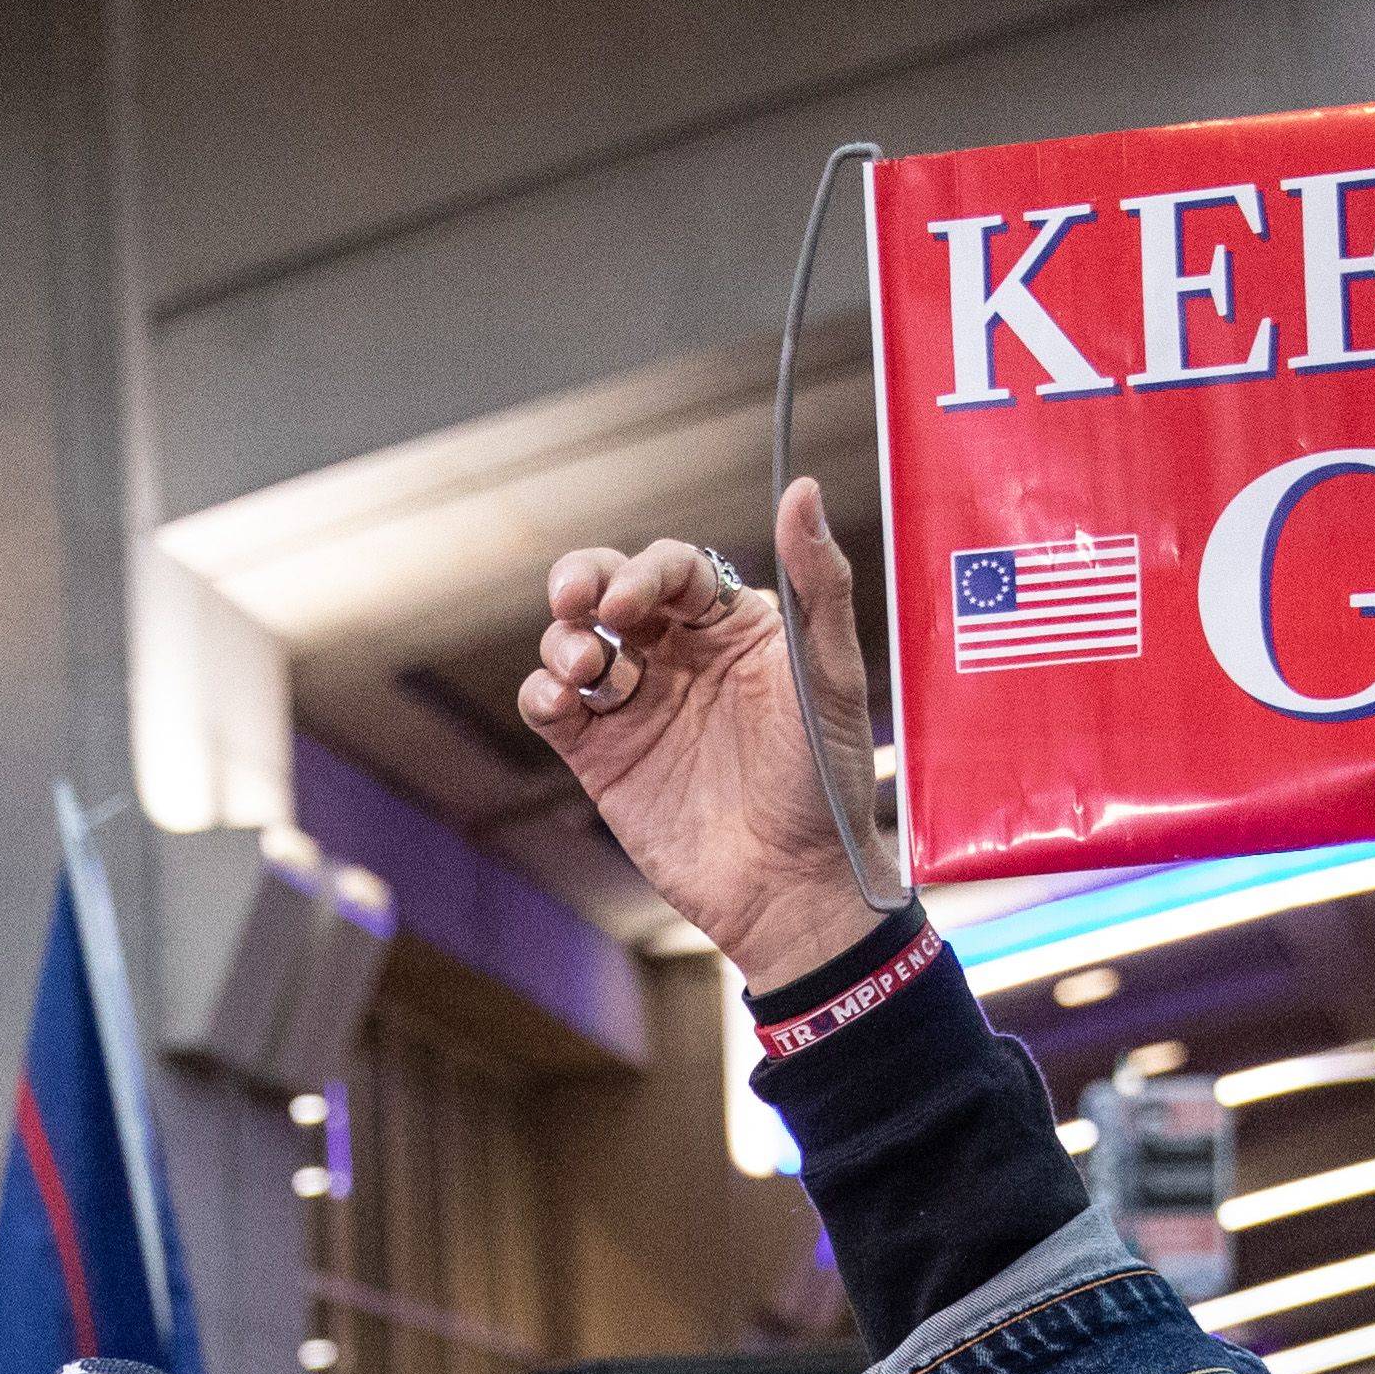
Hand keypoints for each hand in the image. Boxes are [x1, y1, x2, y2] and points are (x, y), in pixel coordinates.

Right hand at [521, 478, 890, 991]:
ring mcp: (636, 705)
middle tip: (577, 605)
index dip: (642, 572)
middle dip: (582, 584)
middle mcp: (679, 656)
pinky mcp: (602, 757)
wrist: (793, 887)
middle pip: (607, 589)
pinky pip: (551, 707)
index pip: (672, 568)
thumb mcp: (831, 676)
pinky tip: (564, 705)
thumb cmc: (827, 783)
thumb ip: (819, 582)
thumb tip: (803, 486)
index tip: (628, 605)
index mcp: (732, 626)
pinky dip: (543, 694)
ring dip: (564, 641)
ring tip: (583, 672)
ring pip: (572, 642)